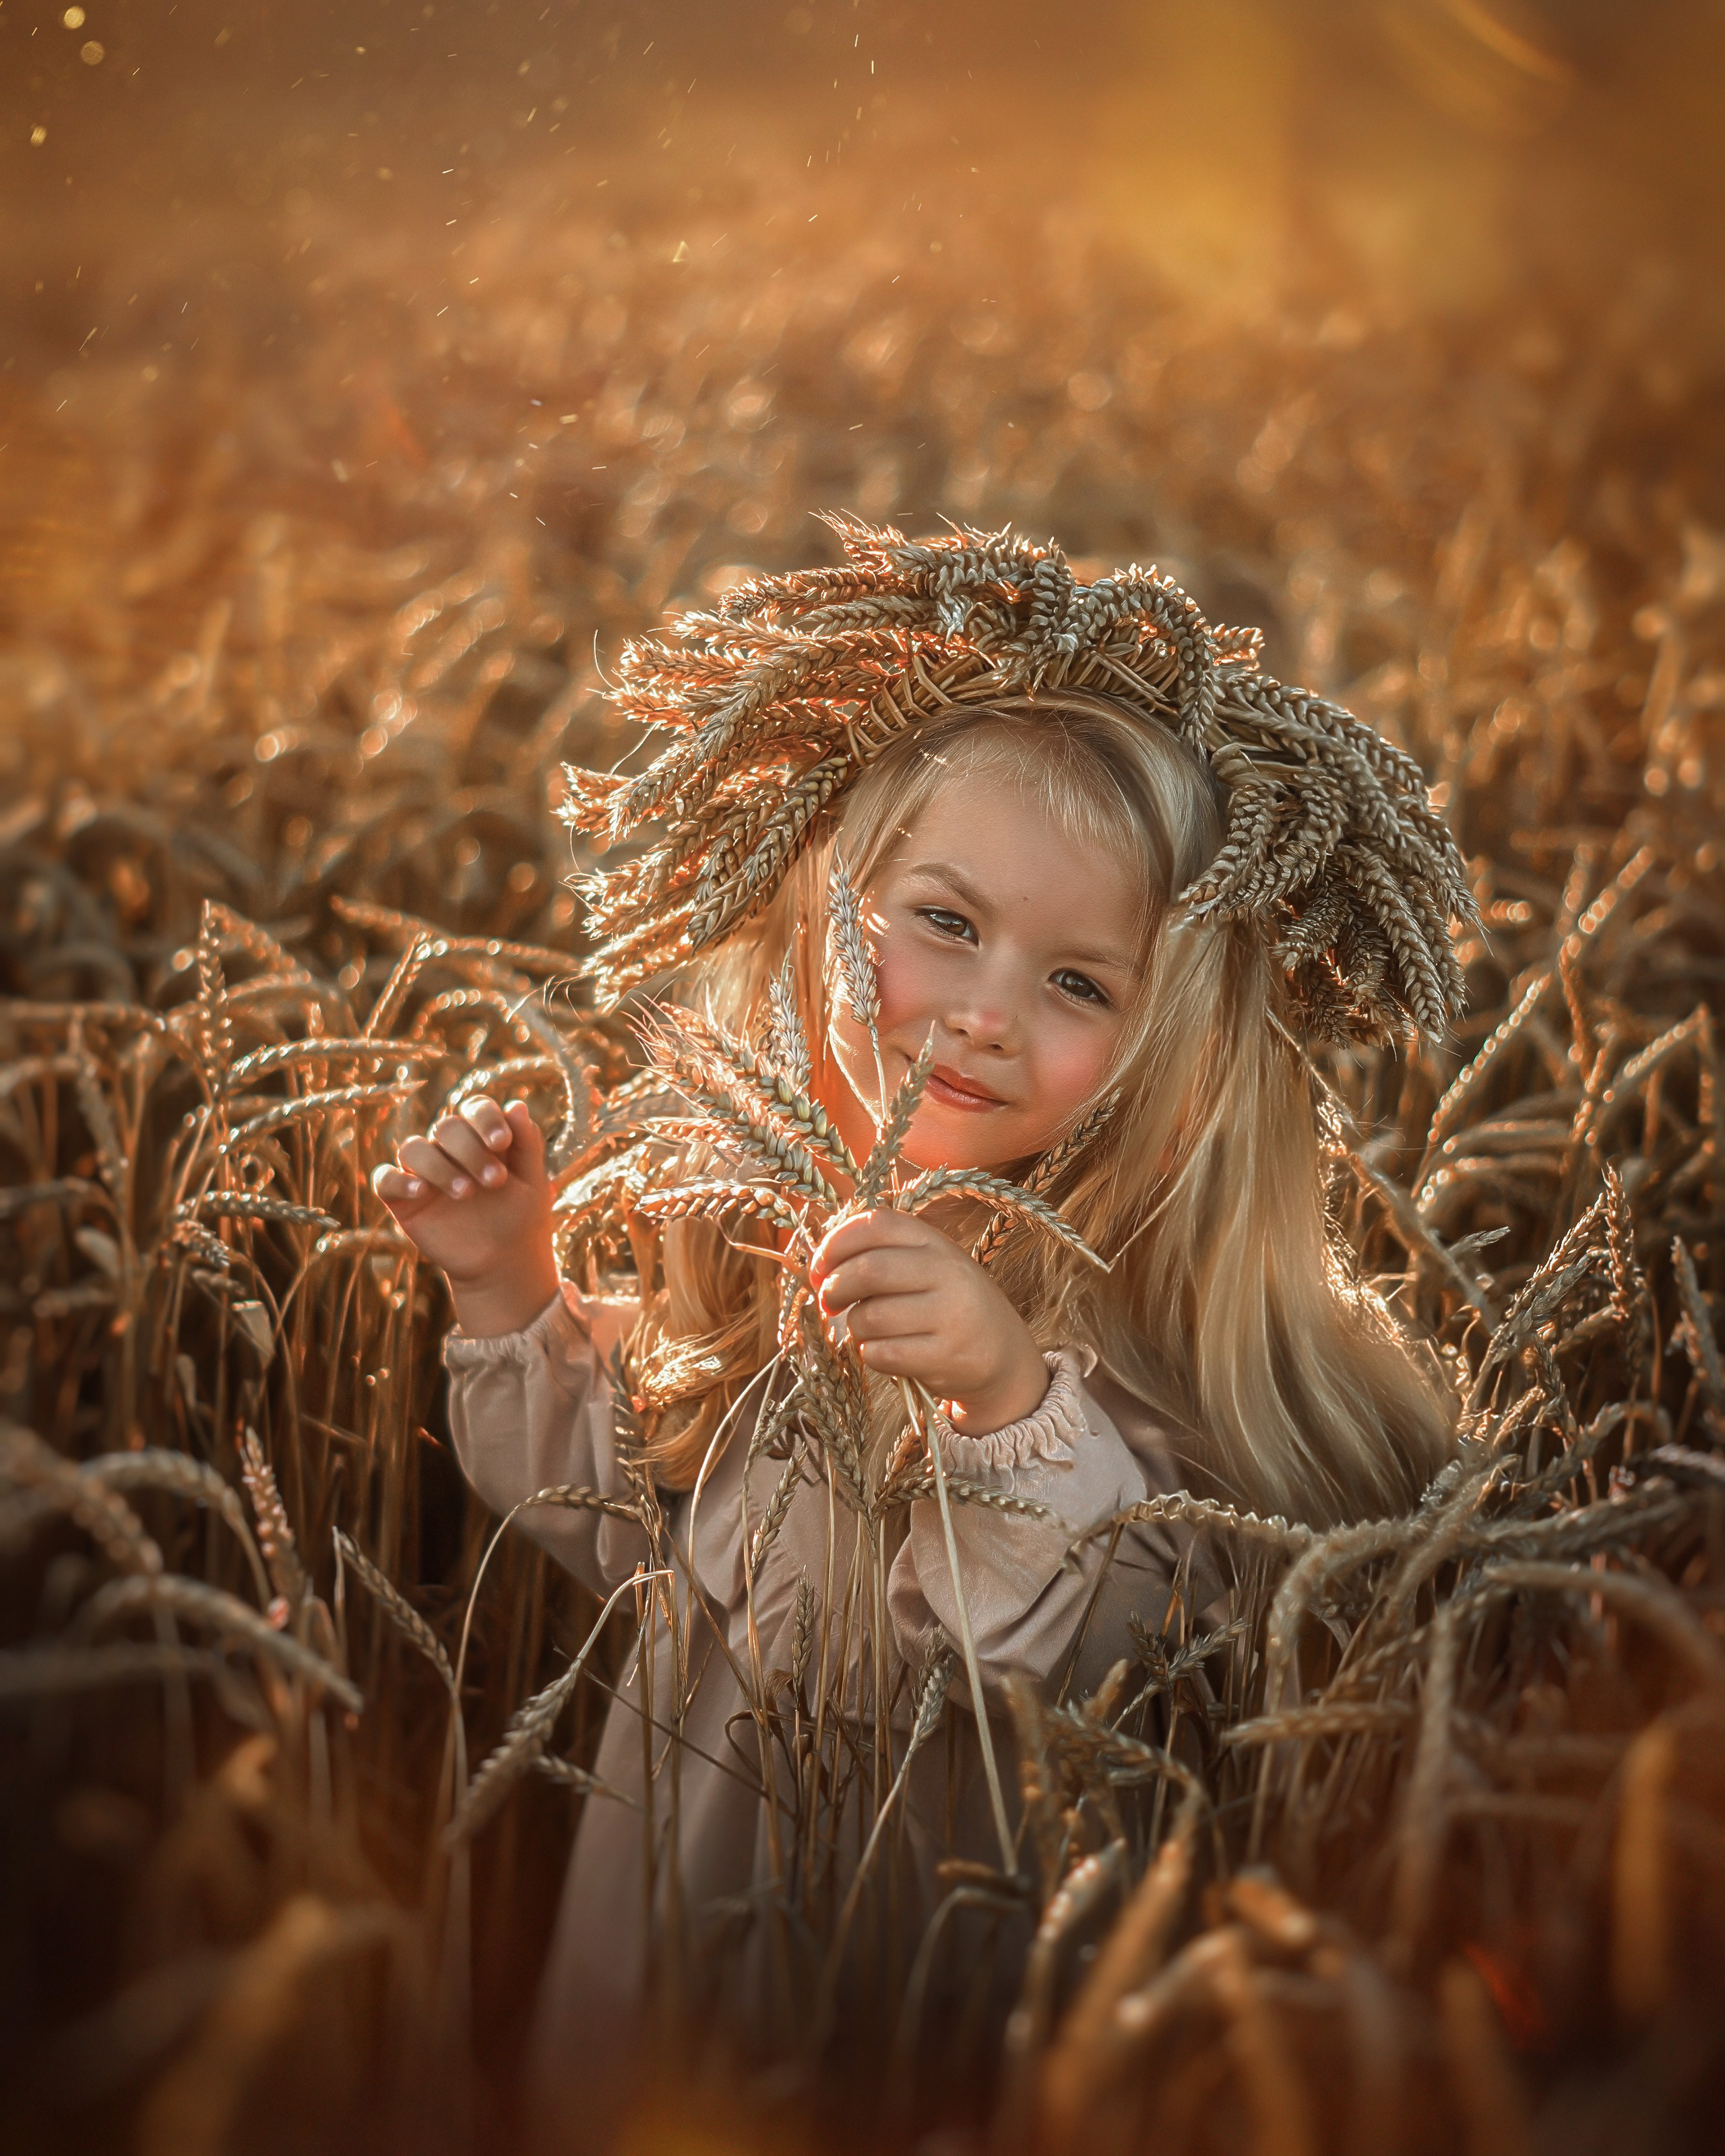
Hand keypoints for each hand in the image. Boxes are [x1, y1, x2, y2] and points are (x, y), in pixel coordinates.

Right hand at [371, 1095, 558, 1336]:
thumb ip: (527, 1144)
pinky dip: (398, 1180)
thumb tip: (517, 1105)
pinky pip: (385, 1179)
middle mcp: (449, 1149)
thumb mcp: (533, 1181)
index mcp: (481, 1137)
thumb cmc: (521, 1217)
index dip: (485, 1118)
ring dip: (439, 1166)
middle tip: (495, 1181)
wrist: (503, 1263)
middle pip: (446, 1127)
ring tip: (466, 1193)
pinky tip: (421, 1191)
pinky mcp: (402, 1199)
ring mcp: (423, 1172)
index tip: (502, 1142)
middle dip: (470, 1150)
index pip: (475, 1108)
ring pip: (413, 1148)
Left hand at [808, 1208, 1048, 1436]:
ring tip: (866, 1330)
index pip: (876, 1224)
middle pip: (869, 1270)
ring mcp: (950, 1314)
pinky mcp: (947, 1356)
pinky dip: (870, 1354)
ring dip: (854, 1327)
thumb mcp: (927, 1266)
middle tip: (827, 1303)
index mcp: (936, 1242)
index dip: (835, 1243)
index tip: (820, 1267)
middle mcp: (947, 1271)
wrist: (1002, 1356)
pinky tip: (884, 1351)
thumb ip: (882, 1255)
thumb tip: (819, 1265)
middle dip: (834, 1288)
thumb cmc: (947, 1306)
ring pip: (871, 1316)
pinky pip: (883, 1353)